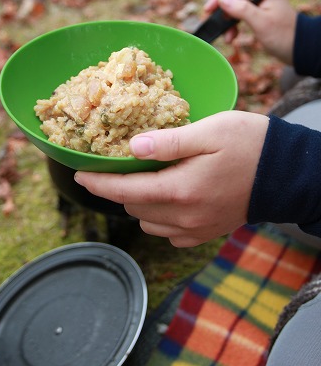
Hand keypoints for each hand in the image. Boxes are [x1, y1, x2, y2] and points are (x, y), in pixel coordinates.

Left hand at [75, 111, 268, 246]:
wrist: (286, 172)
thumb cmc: (250, 144)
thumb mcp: (209, 131)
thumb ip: (168, 142)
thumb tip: (133, 148)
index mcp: (181, 189)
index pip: (125, 192)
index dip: (98, 184)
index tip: (78, 175)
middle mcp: (185, 216)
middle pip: (134, 208)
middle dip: (117, 190)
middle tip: (113, 168)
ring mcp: (197, 228)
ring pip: (149, 223)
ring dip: (138, 203)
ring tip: (141, 179)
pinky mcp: (208, 232)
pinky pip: (170, 233)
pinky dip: (159, 218)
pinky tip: (166, 198)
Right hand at [203, 0, 296, 63]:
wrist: (300, 50)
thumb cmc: (284, 35)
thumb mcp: (261, 22)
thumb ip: (242, 9)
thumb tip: (222, 0)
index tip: (208, 8)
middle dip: (222, 12)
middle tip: (211, 22)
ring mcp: (260, 7)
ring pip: (235, 10)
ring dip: (227, 22)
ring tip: (226, 36)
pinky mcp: (258, 18)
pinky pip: (240, 19)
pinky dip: (234, 28)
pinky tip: (232, 37)